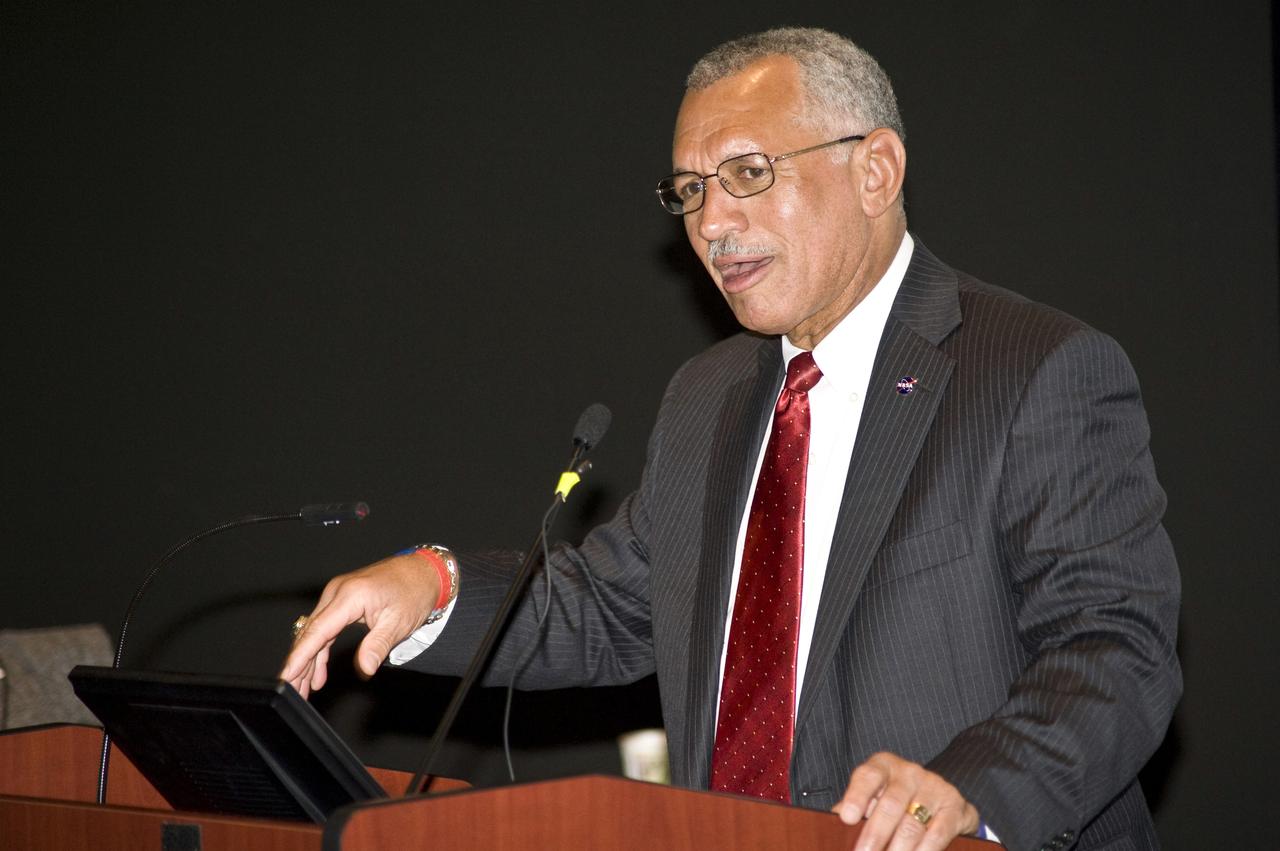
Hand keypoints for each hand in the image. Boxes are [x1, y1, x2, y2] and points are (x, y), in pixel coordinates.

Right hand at [279, 554, 440, 697]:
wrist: (424, 571)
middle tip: (294, 692)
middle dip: (299, 665)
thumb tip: (364, 668)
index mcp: (351, 595)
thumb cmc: (414, 591)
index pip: (318, 630)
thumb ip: (378, 645)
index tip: (287, 676)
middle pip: (310, 633)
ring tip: (303, 689)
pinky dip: (320, 650)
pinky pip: (324, 627)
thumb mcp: (399, 622)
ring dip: (308, 661)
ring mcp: (338, 594)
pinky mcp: (342, 600)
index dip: (300, 656)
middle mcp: (338, 591)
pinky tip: (318, 673)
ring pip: (314, 632)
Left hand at [833, 752, 980, 850]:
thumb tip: (831, 825)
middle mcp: (910, 773)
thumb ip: (855, 807)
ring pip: (913, 824)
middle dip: (875, 835)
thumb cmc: (895, 798)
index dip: (857, 796)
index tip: (847, 818)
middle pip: (890, 805)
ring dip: (899, 850)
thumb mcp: (874, 796)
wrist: (941, 795)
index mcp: (884, 766)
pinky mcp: (955, 806)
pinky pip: (937, 834)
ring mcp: (934, 787)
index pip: (868, 776)